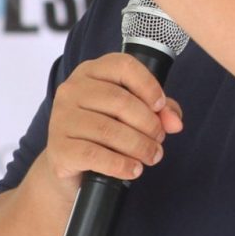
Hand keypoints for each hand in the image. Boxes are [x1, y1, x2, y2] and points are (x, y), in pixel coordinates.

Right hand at [44, 53, 183, 189]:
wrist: (67, 164)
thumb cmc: (101, 133)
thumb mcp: (131, 115)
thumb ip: (158, 112)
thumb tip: (175, 122)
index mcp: (90, 72)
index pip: (123, 66)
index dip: (148, 85)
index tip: (160, 106)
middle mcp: (71, 90)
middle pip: (120, 101)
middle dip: (149, 124)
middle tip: (159, 139)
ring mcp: (61, 118)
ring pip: (109, 130)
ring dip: (139, 146)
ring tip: (151, 156)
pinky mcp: (59, 148)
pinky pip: (95, 155)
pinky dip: (121, 165)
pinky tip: (133, 169)